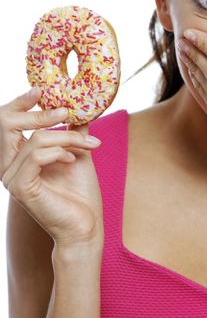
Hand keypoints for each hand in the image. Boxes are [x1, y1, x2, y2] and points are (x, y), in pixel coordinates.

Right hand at [1, 87, 103, 247]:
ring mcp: (11, 178)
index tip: (40, 90)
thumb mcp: (76, 152)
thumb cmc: (80, 194)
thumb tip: (79, 105)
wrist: (86, 227)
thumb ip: (71, 130)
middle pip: (6, 123)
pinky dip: (59, 152)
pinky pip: (36, 155)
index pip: (4, 122)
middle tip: (66, 112)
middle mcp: (7, 166)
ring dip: (67, 137)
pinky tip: (73, 159)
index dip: (19, 102)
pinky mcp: (21, 187)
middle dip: (40, 113)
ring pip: (34, 139)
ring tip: (88, 147)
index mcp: (16, 157)